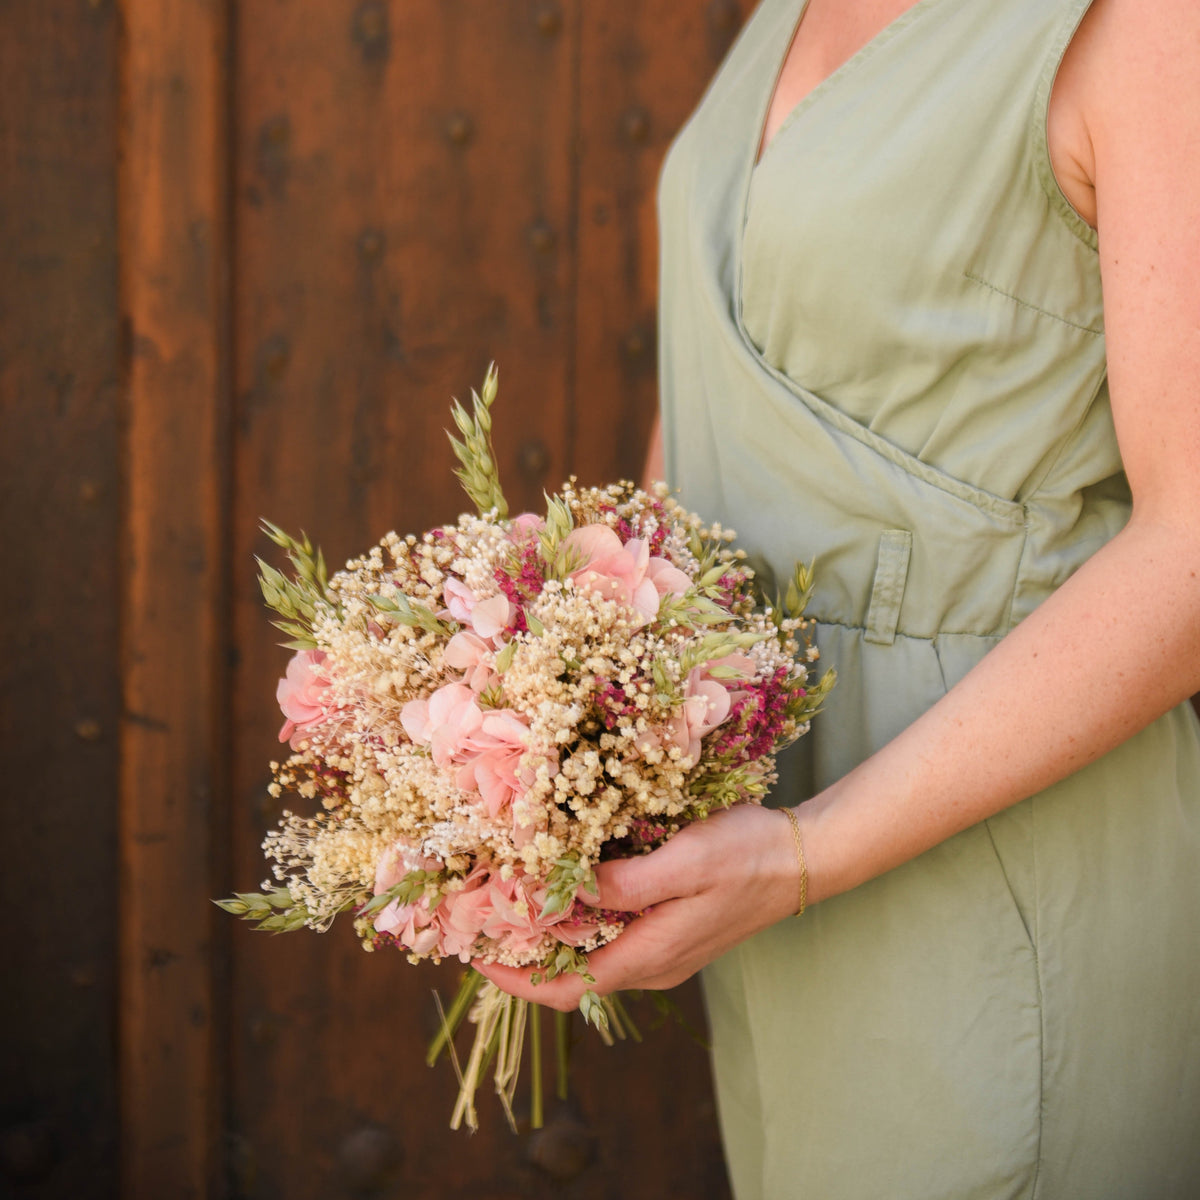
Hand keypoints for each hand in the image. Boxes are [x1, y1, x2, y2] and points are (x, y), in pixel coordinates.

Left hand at [475, 803, 804, 1010]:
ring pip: (588, 955)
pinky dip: (576, 920)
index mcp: (649, 956)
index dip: (511, 976)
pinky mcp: (671, 930)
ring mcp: (663, 950)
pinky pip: (610, 936)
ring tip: (508, 900)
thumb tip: (567, 890)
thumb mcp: (685, 861)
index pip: (563, 987)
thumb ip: (627, 883)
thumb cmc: (747, 855)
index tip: (470, 950)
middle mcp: (651, 964)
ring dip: (546, 936)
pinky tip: (563, 886)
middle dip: (519, 953)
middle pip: (569, 975)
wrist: (804, 859)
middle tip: (478, 916)